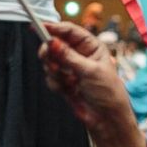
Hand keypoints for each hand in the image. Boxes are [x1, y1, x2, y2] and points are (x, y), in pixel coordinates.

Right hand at [39, 22, 146, 146]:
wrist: (106, 118)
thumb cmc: (107, 92)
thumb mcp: (89, 71)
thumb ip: (68, 56)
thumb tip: (52, 42)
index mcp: (91, 46)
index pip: (69, 31)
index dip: (54, 28)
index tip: (39, 27)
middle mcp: (80, 55)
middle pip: (55, 45)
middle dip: (51, 53)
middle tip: (49, 59)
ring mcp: (70, 68)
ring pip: (50, 62)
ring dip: (55, 72)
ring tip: (68, 81)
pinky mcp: (64, 82)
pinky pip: (50, 77)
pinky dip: (56, 84)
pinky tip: (68, 90)